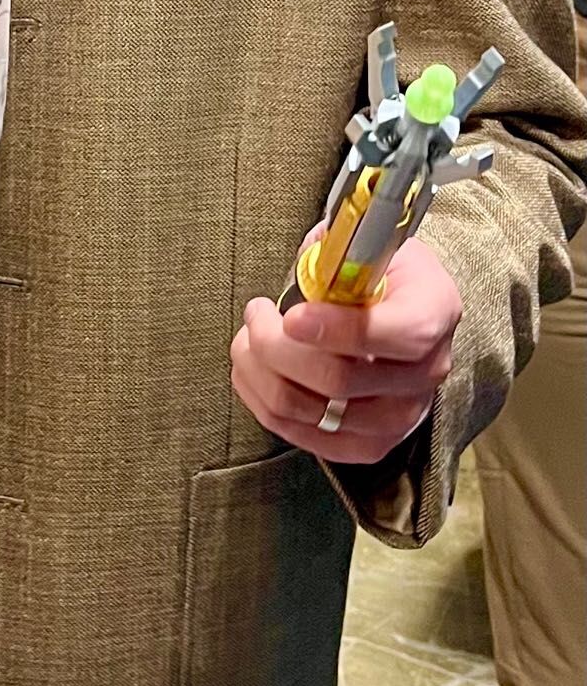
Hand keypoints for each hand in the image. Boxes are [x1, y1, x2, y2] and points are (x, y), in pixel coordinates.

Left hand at [230, 237, 460, 465]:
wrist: (392, 305)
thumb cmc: (369, 268)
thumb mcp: (363, 242)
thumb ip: (338, 255)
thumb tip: (311, 267)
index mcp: (435, 311)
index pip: (400, 335)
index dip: (338, 330)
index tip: (291, 316)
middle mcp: (429, 371)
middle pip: (339, 379)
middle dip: (274, 343)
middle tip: (256, 311)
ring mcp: (403, 415)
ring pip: (312, 412)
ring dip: (259, 372)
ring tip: (249, 337)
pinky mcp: (371, 443)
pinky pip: (305, 437)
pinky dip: (262, 402)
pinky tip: (254, 369)